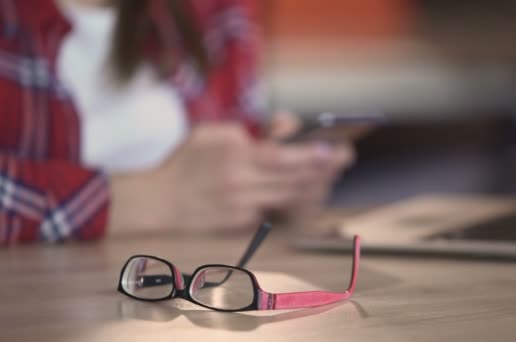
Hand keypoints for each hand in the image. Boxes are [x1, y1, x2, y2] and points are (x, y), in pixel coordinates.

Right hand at [108, 121, 351, 233]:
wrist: (158, 200)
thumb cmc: (186, 161)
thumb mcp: (213, 132)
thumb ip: (252, 129)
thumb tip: (289, 128)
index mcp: (234, 153)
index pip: (283, 157)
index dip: (312, 156)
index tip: (333, 149)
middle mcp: (240, 181)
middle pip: (294, 179)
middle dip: (325, 168)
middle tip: (344, 157)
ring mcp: (242, 206)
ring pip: (291, 198)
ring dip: (316, 185)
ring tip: (330, 174)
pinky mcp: (241, 224)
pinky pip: (278, 212)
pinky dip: (296, 202)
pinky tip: (308, 193)